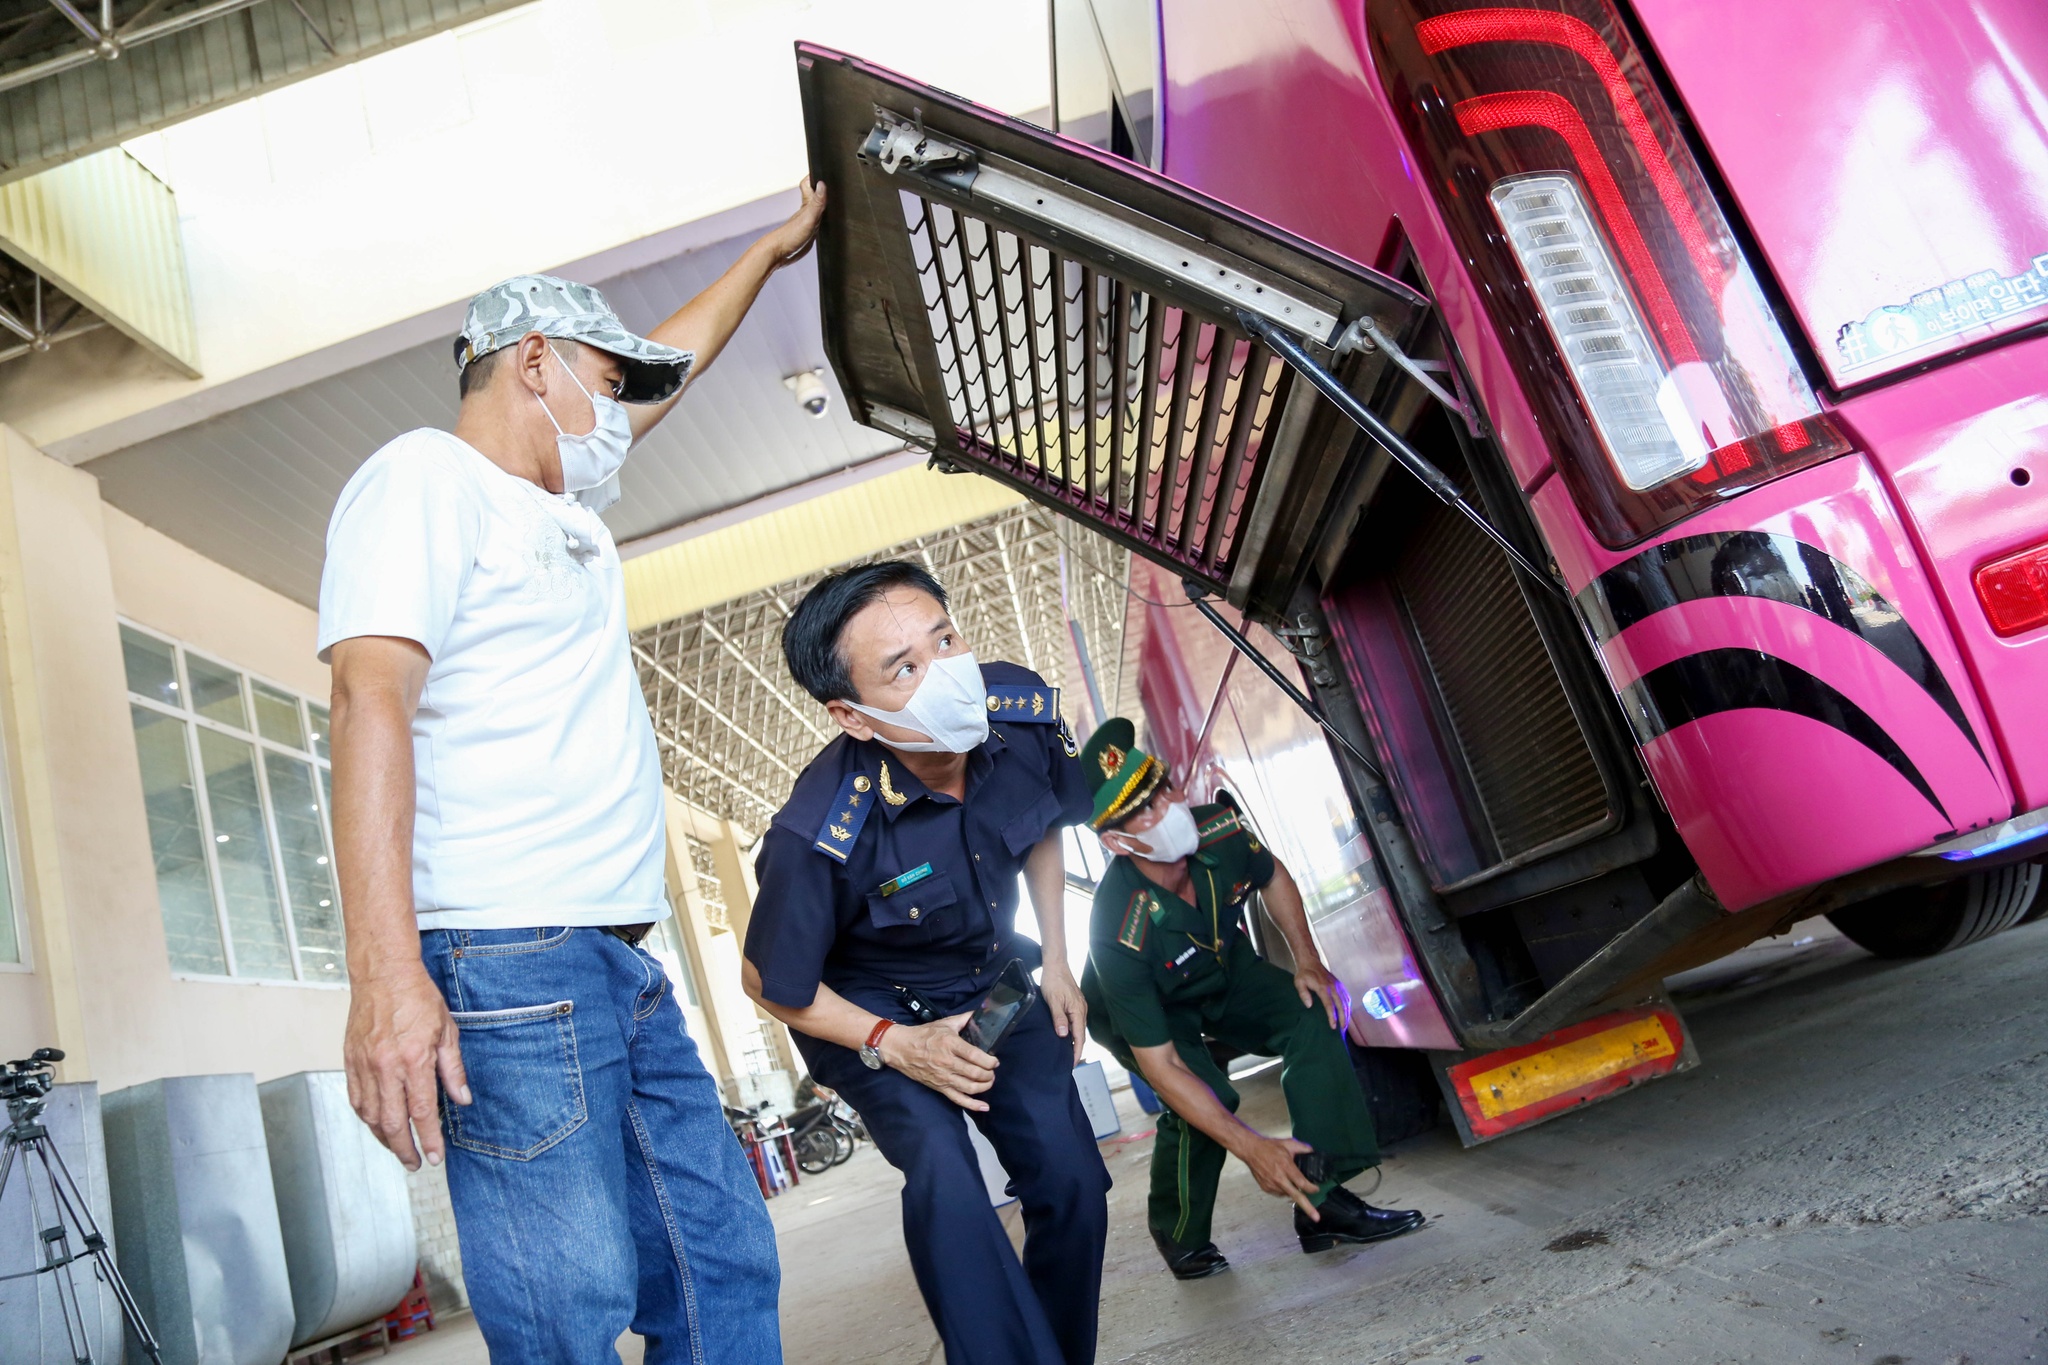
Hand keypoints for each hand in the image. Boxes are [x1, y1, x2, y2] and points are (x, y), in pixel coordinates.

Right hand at [344, 966, 469, 1170]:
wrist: (383, 974)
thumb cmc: (417, 998)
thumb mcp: (447, 1031)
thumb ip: (453, 1069)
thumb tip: (462, 1100)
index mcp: (412, 1060)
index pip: (421, 1112)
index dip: (429, 1139)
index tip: (435, 1157)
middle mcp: (385, 1067)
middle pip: (392, 1122)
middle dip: (405, 1149)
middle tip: (416, 1163)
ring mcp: (364, 1065)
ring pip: (371, 1116)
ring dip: (384, 1138)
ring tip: (398, 1149)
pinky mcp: (350, 1061)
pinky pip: (356, 1099)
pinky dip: (367, 1118)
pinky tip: (378, 1124)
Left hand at [761, 178, 826, 268]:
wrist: (779, 254)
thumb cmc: (790, 236)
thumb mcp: (808, 218)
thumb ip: (817, 202)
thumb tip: (823, 184)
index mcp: (806, 204)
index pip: (808, 183)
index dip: (813, 175)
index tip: (821, 169)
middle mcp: (806, 211)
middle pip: (814, 194)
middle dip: (820, 187)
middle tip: (829, 183)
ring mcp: (807, 222)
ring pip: (816, 208)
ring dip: (822, 204)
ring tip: (831, 199)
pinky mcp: (808, 233)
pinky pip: (817, 222)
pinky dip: (822, 220)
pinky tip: (825, 224)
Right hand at [879, 1013, 997, 1110]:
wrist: (901, 1048)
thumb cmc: (924, 1035)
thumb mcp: (945, 1023)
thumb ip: (964, 1019)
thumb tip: (980, 1013)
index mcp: (950, 1044)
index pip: (975, 1056)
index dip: (989, 1061)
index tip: (995, 1061)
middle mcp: (948, 1062)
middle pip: (975, 1073)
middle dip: (989, 1074)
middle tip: (992, 1071)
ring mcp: (943, 1077)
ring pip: (970, 1087)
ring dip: (984, 1086)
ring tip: (988, 1081)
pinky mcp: (939, 1087)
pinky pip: (958, 1099)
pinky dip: (972, 1105)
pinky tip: (984, 1107)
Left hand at [1039, 961, 1087, 1063]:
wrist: (1056, 964)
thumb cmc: (1053, 981)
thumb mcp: (1053, 1000)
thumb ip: (1059, 1018)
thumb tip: (1064, 1035)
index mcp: (1078, 1011)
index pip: (1079, 1037)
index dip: (1076, 1052)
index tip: (1072, 1064)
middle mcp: (1082, 1010)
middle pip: (1081, 1034)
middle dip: (1077, 1049)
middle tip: (1069, 1063)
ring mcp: (1079, 1006)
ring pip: (1078, 1028)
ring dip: (1075, 1041)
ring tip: (1067, 1052)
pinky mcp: (1075, 1003)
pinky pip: (1076, 1021)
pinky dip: (1073, 1031)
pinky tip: (1066, 1035)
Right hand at [1243, 1134, 1319, 1216]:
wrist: (1251, 1150)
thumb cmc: (1269, 1147)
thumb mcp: (1288, 1143)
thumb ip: (1302, 1147)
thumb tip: (1313, 1151)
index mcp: (1286, 1167)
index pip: (1302, 1182)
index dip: (1311, 1188)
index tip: (1317, 1189)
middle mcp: (1279, 1179)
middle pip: (1296, 1196)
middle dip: (1308, 1208)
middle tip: (1317, 1217)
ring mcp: (1272, 1185)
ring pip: (1288, 1194)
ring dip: (1293, 1191)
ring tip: (1288, 1180)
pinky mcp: (1266, 1188)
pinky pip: (1279, 1193)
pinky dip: (1283, 1189)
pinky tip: (1281, 1181)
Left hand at [1295, 960, 1352, 1033]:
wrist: (1311, 961)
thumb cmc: (1304, 974)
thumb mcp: (1299, 982)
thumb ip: (1303, 994)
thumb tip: (1309, 1005)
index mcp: (1323, 988)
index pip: (1329, 1005)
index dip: (1332, 1016)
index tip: (1333, 1026)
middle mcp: (1333, 987)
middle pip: (1341, 1005)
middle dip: (1343, 1018)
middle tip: (1342, 1029)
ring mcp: (1338, 985)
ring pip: (1346, 1002)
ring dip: (1347, 1014)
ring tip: (1345, 1024)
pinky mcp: (1339, 984)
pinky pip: (1347, 997)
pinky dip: (1348, 1006)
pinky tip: (1347, 1013)